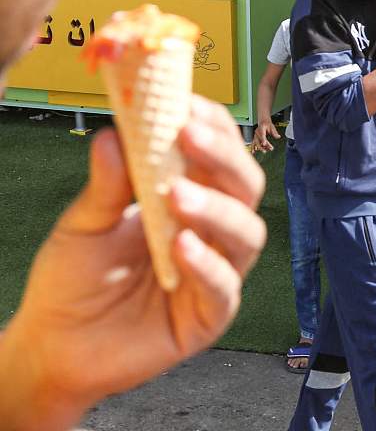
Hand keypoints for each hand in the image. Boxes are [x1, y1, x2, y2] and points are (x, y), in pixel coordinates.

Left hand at [0, 96, 265, 429]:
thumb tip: (113, 134)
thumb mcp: (83, 224)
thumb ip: (107, 184)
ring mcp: (215, 271)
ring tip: (179, 197)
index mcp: (189, 197)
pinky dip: (208, 265)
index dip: (211, 125)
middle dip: (223, 157)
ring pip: (246, 232)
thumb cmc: (73, 280)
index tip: (186, 102)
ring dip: (218, 209)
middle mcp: (211, 230)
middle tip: (189, 137)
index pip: (217, 152)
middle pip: (244, 184)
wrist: (53, 347)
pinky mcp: (209, 315)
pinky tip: (182, 249)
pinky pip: (225, 288)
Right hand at [251, 117, 280, 152]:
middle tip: (266, 150)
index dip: (263, 139)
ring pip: (256, 142)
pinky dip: (253, 147)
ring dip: (259, 147)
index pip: (262, 134)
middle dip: (261, 146)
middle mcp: (257, 132)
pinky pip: (253, 143)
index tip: (264, 144)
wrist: (263, 121)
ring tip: (264, 151)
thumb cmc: (267, 124)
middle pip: (257, 140)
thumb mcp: (272, 127)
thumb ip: (275, 132)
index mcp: (261, 128)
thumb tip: (278, 137)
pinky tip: (254, 151)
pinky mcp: (255, 137)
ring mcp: (255, 135)